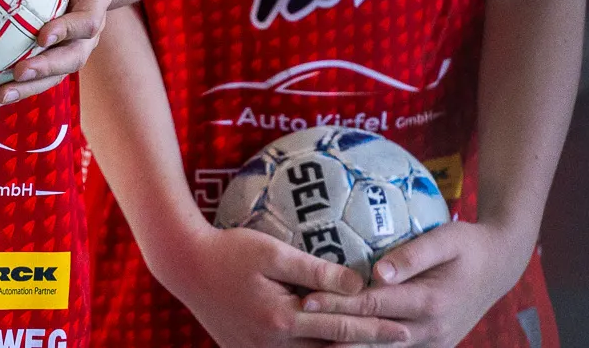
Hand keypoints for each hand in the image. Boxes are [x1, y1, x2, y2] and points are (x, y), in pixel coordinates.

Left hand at [0, 0, 107, 106]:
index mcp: (95, 3)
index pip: (87, 22)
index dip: (67, 31)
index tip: (42, 35)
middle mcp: (88, 32)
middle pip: (73, 58)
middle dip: (46, 69)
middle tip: (17, 73)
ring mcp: (72, 46)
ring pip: (55, 74)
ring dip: (29, 88)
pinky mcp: (54, 53)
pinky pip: (40, 75)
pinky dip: (18, 87)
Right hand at [160, 224, 408, 346]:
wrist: (184, 266)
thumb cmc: (229, 250)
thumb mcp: (273, 252)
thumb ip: (316, 269)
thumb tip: (357, 283)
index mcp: (284, 320)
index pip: (342, 328)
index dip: (375, 330)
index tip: (404, 329)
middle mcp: (274, 344)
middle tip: (400, 341)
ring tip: (370, 346)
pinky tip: (328, 345)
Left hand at [301, 222, 529, 347]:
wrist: (501, 266)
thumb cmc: (469, 244)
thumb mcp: (446, 239)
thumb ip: (413, 255)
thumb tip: (378, 272)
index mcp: (430, 303)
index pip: (373, 306)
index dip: (338, 305)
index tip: (306, 299)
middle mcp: (430, 332)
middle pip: (370, 334)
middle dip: (332, 331)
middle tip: (297, 323)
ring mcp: (432, 344)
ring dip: (346, 347)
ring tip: (311, 341)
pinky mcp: (432, 347)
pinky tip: (340, 343)